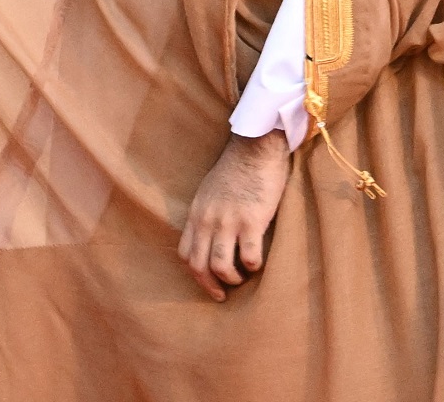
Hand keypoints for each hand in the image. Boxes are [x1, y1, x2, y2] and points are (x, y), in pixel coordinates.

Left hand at [178, 130, 290, 300]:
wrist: (254, 148)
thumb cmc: (235, 169)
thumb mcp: (209, 192)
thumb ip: (207, 213)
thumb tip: (210, 236)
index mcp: (196, 213)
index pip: (185, 253)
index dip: (195, 273)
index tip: (208, 281)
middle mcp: (207, 220)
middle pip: (198, 265)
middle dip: (210, 286)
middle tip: (222, 295)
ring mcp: (228, 221)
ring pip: (220, 266)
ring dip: (232, 279)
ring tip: (243, 278)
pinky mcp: (252, 220)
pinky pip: (249, 256)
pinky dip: (253, 266)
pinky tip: (259, 263)